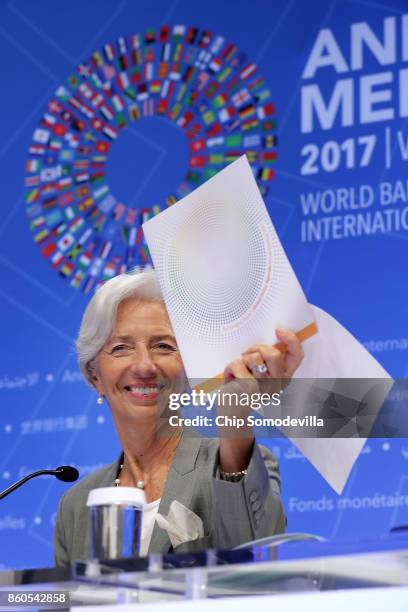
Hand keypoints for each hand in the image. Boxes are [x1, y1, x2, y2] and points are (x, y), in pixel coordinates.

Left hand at [218, 329, 303, 472]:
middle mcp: (278, 384)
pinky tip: (230, 377)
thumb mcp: (260, 372)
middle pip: (273, 354)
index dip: (291, 339)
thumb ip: (268, 358)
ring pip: (254, 357)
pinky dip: (230, 367)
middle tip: (247, 354)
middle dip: (257, 347)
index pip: (297, 355)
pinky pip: (237, 365)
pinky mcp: (248, 390)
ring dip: (242, 358)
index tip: (278, 330)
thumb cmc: (244, 387)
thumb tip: (270, 336)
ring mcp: (264, 388)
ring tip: (239, 368)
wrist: (231, 412)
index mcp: (284, 377)